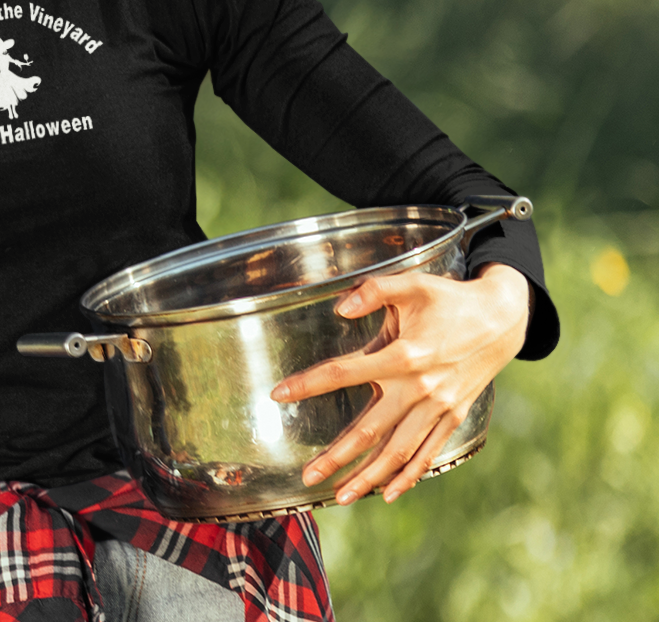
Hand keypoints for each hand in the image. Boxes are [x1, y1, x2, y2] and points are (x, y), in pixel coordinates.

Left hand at [271, 263, 530, 504]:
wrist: (502, 319)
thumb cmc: (449, 299)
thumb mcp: (411, 284)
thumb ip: (373, 291)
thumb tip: (340, 309)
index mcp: (404, 355)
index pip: (344, 373)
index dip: (308, 384)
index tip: (278, 394)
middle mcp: (419, 387)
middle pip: (370, 430)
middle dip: (337, 456)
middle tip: (307, 476)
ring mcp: (438, 406)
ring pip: (398, 451)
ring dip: (369, 477)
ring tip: (341, 497)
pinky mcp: (453, 416)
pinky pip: (428, 452)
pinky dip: (409, 476)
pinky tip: (388, 493)